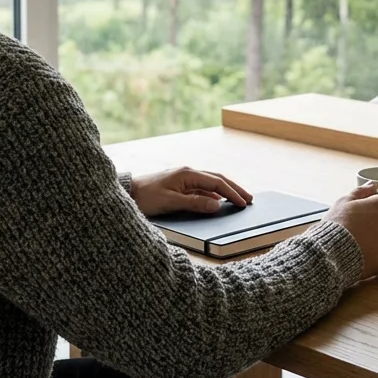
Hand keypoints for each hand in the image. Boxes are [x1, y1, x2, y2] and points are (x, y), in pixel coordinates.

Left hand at [131, 167, 253, 216]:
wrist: (127, 192)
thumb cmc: (146, 197)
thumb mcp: (171, 202)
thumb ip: (195, 203)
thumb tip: (217, 205)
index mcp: (188, 174)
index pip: (217, 183)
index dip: (232, 193)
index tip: (244, 203)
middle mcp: (188, 172)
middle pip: (217, 179)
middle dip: (234, 188)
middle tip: (249, 198)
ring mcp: (184, 177)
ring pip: (211, 183)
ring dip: (226, 190)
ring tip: (238, 199)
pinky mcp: (180, 184)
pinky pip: (202, 188)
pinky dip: (214, 194)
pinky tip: (218, 201)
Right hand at [324, 184, 377, 279]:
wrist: (332, 253)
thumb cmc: (337, 225)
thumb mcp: (344, 201)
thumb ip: (361, 191)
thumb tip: (372, 185)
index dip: (374, 205)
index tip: (363, 212)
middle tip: (359, 228)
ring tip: (359, 242)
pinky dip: (377, 254)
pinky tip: (363, 253)